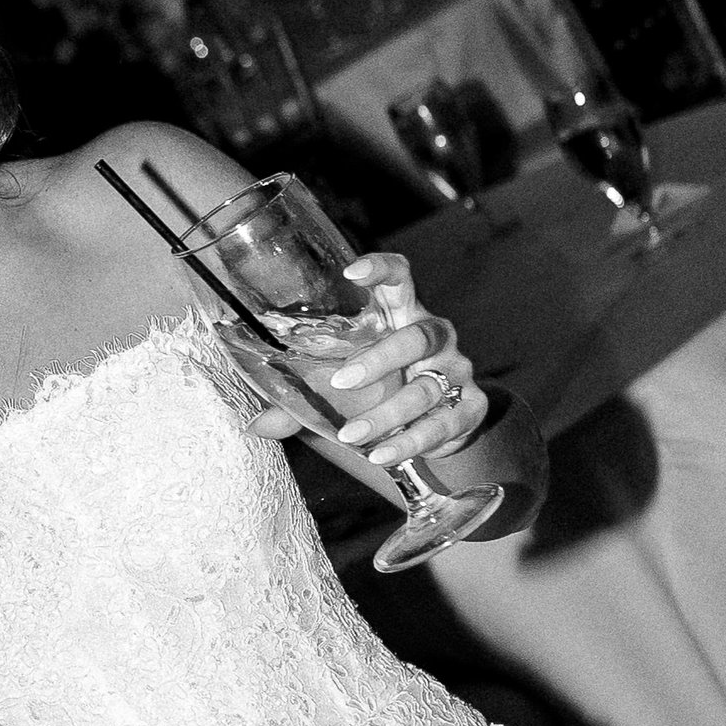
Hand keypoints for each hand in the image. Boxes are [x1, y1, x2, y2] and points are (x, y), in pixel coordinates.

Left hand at [242, 251, 489, 468]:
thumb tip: (255, 426)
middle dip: (380, 358)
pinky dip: (411, 442)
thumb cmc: (381, 390)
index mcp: (401, 315)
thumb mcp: (341, 390)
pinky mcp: (470, 407)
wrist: (437, 424)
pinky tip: (382, 456)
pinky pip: (444, 424)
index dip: (381, 269)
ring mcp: (456, 371)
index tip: (350, 272)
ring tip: (351, 438)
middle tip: (341, 382)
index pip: (400, 278)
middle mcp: (435, 336)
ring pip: (426, 387)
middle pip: (417, 335)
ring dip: (387, 414)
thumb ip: (301, 402)